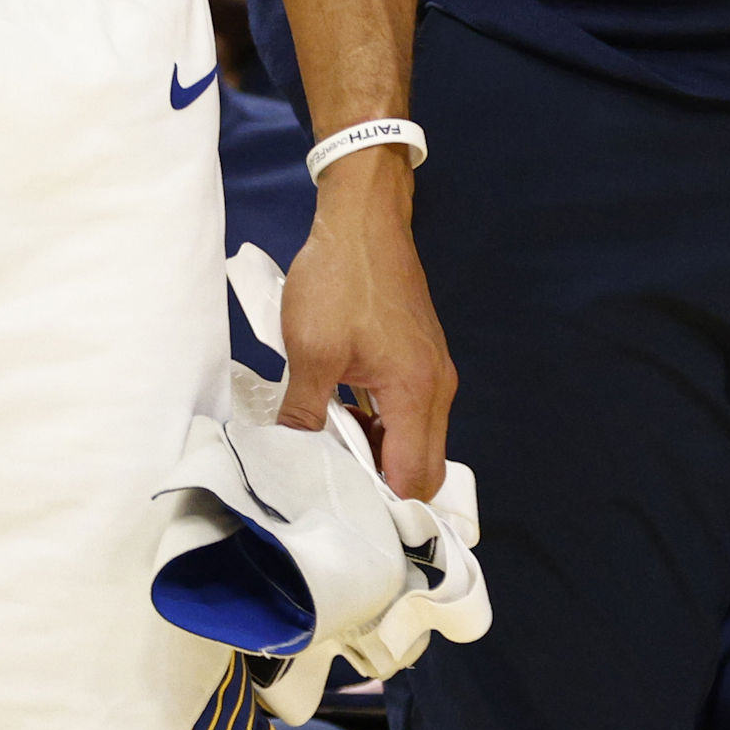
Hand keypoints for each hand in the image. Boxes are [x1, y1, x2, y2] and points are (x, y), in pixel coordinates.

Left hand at [273, 153, 455, 498]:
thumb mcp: (310, 351)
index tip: (342, 511)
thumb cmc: (339, 279)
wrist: (363, 218)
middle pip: (423, 466)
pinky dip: (383, 424)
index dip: (381, 504)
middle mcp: (438, 388)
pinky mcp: (421, 357)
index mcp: (417, 392)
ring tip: (330, 446)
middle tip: (335, 483)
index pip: (413, 478)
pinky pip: (410, 411)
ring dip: (380, 452)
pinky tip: (343, 413)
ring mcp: (433, 371)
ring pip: (416, 439)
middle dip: (383, 484)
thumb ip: (303, 412)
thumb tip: (292, 456)